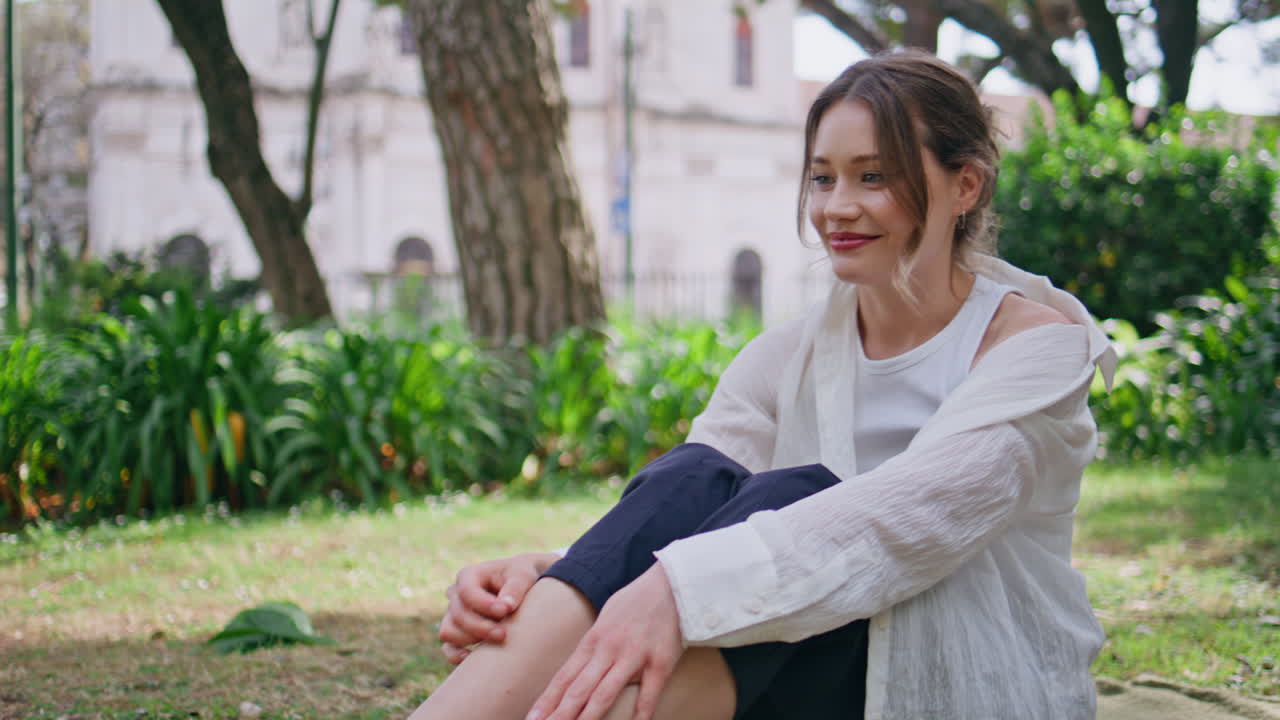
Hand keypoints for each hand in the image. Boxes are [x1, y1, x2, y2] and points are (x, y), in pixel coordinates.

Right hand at [439, 552, 558, 663]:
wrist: (523, 587)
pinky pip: (448, 647)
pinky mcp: (458, 632)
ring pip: (449, 631)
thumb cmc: (521, 577)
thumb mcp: (522, 575)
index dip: (483, 604)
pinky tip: (473, 657)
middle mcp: (457, 594)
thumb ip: (515, 588)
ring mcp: (454, 614)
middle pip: (458, 614)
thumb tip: (506, 606)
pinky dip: (456, 655)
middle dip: (481, 626)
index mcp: (469, 575)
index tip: (504, 611)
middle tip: (503, 633)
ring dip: (471, 638)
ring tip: (497, 638)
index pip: (466, 591)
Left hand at [526, 563, 683, 719]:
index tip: (532, 718)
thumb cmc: (636, 602)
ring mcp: (634, 657)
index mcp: (593, 640)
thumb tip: (577, 667)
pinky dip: (640, 714)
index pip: (564, 677)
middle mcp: (609, 649)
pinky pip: (648, 694)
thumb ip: (592, 645)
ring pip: (605, 693)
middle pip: (578, 689)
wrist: (671, 584)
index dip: (547, 700)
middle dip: (559, 714)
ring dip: (587, 717)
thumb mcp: (606, 619)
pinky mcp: (660, 663)